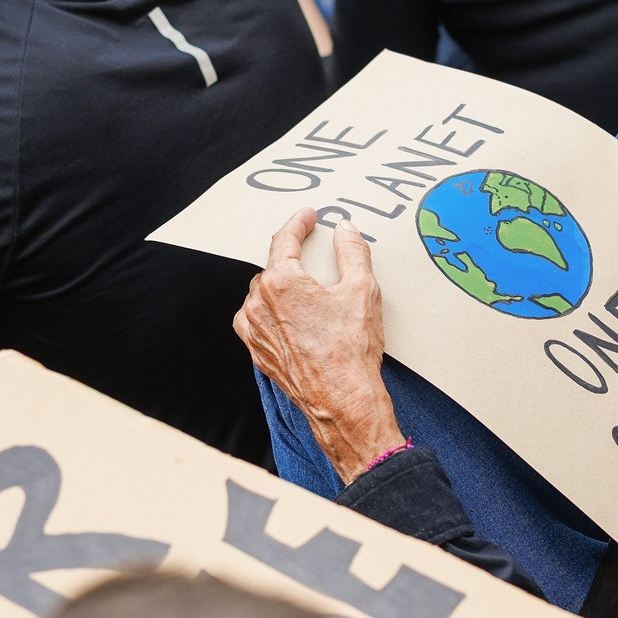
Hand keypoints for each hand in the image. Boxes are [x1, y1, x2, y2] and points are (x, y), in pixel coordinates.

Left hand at [233, 210, 402, 481]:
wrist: (342, 401)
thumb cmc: (351, 349)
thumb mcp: (363, 290)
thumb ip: (353, 252)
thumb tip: (346, 230)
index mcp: (280, 282)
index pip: (284, 240)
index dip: (298, 223)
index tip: (309, 216)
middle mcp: (258, 305)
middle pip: (272, 269)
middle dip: (291, 259)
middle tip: (312, 254)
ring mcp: (254, 332)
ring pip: (261, 296)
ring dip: (279, 287)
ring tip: (303, 288)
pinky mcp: (258, 354)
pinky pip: (257, 323)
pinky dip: (270, 314)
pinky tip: (289, 317)